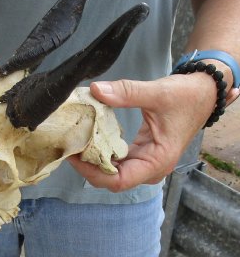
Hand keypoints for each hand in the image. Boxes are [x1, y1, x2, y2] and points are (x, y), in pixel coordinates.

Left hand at [68, 73, 221, 191]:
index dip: (92, 171)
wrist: (202, 94)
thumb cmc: (186, 97)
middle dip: (88, 166)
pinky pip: (118, 159)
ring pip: (113, 170)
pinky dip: (102, 151)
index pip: (119, 180)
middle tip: (69, 145)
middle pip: (112, 178)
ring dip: (93, 159)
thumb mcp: (157, 93)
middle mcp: (151, 166)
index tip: (74, 154)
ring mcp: (146, 161)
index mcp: (157, 160)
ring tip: (75, 142)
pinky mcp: (141, 152)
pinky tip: (90, 137)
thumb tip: (95, 90)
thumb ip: (126, 92)